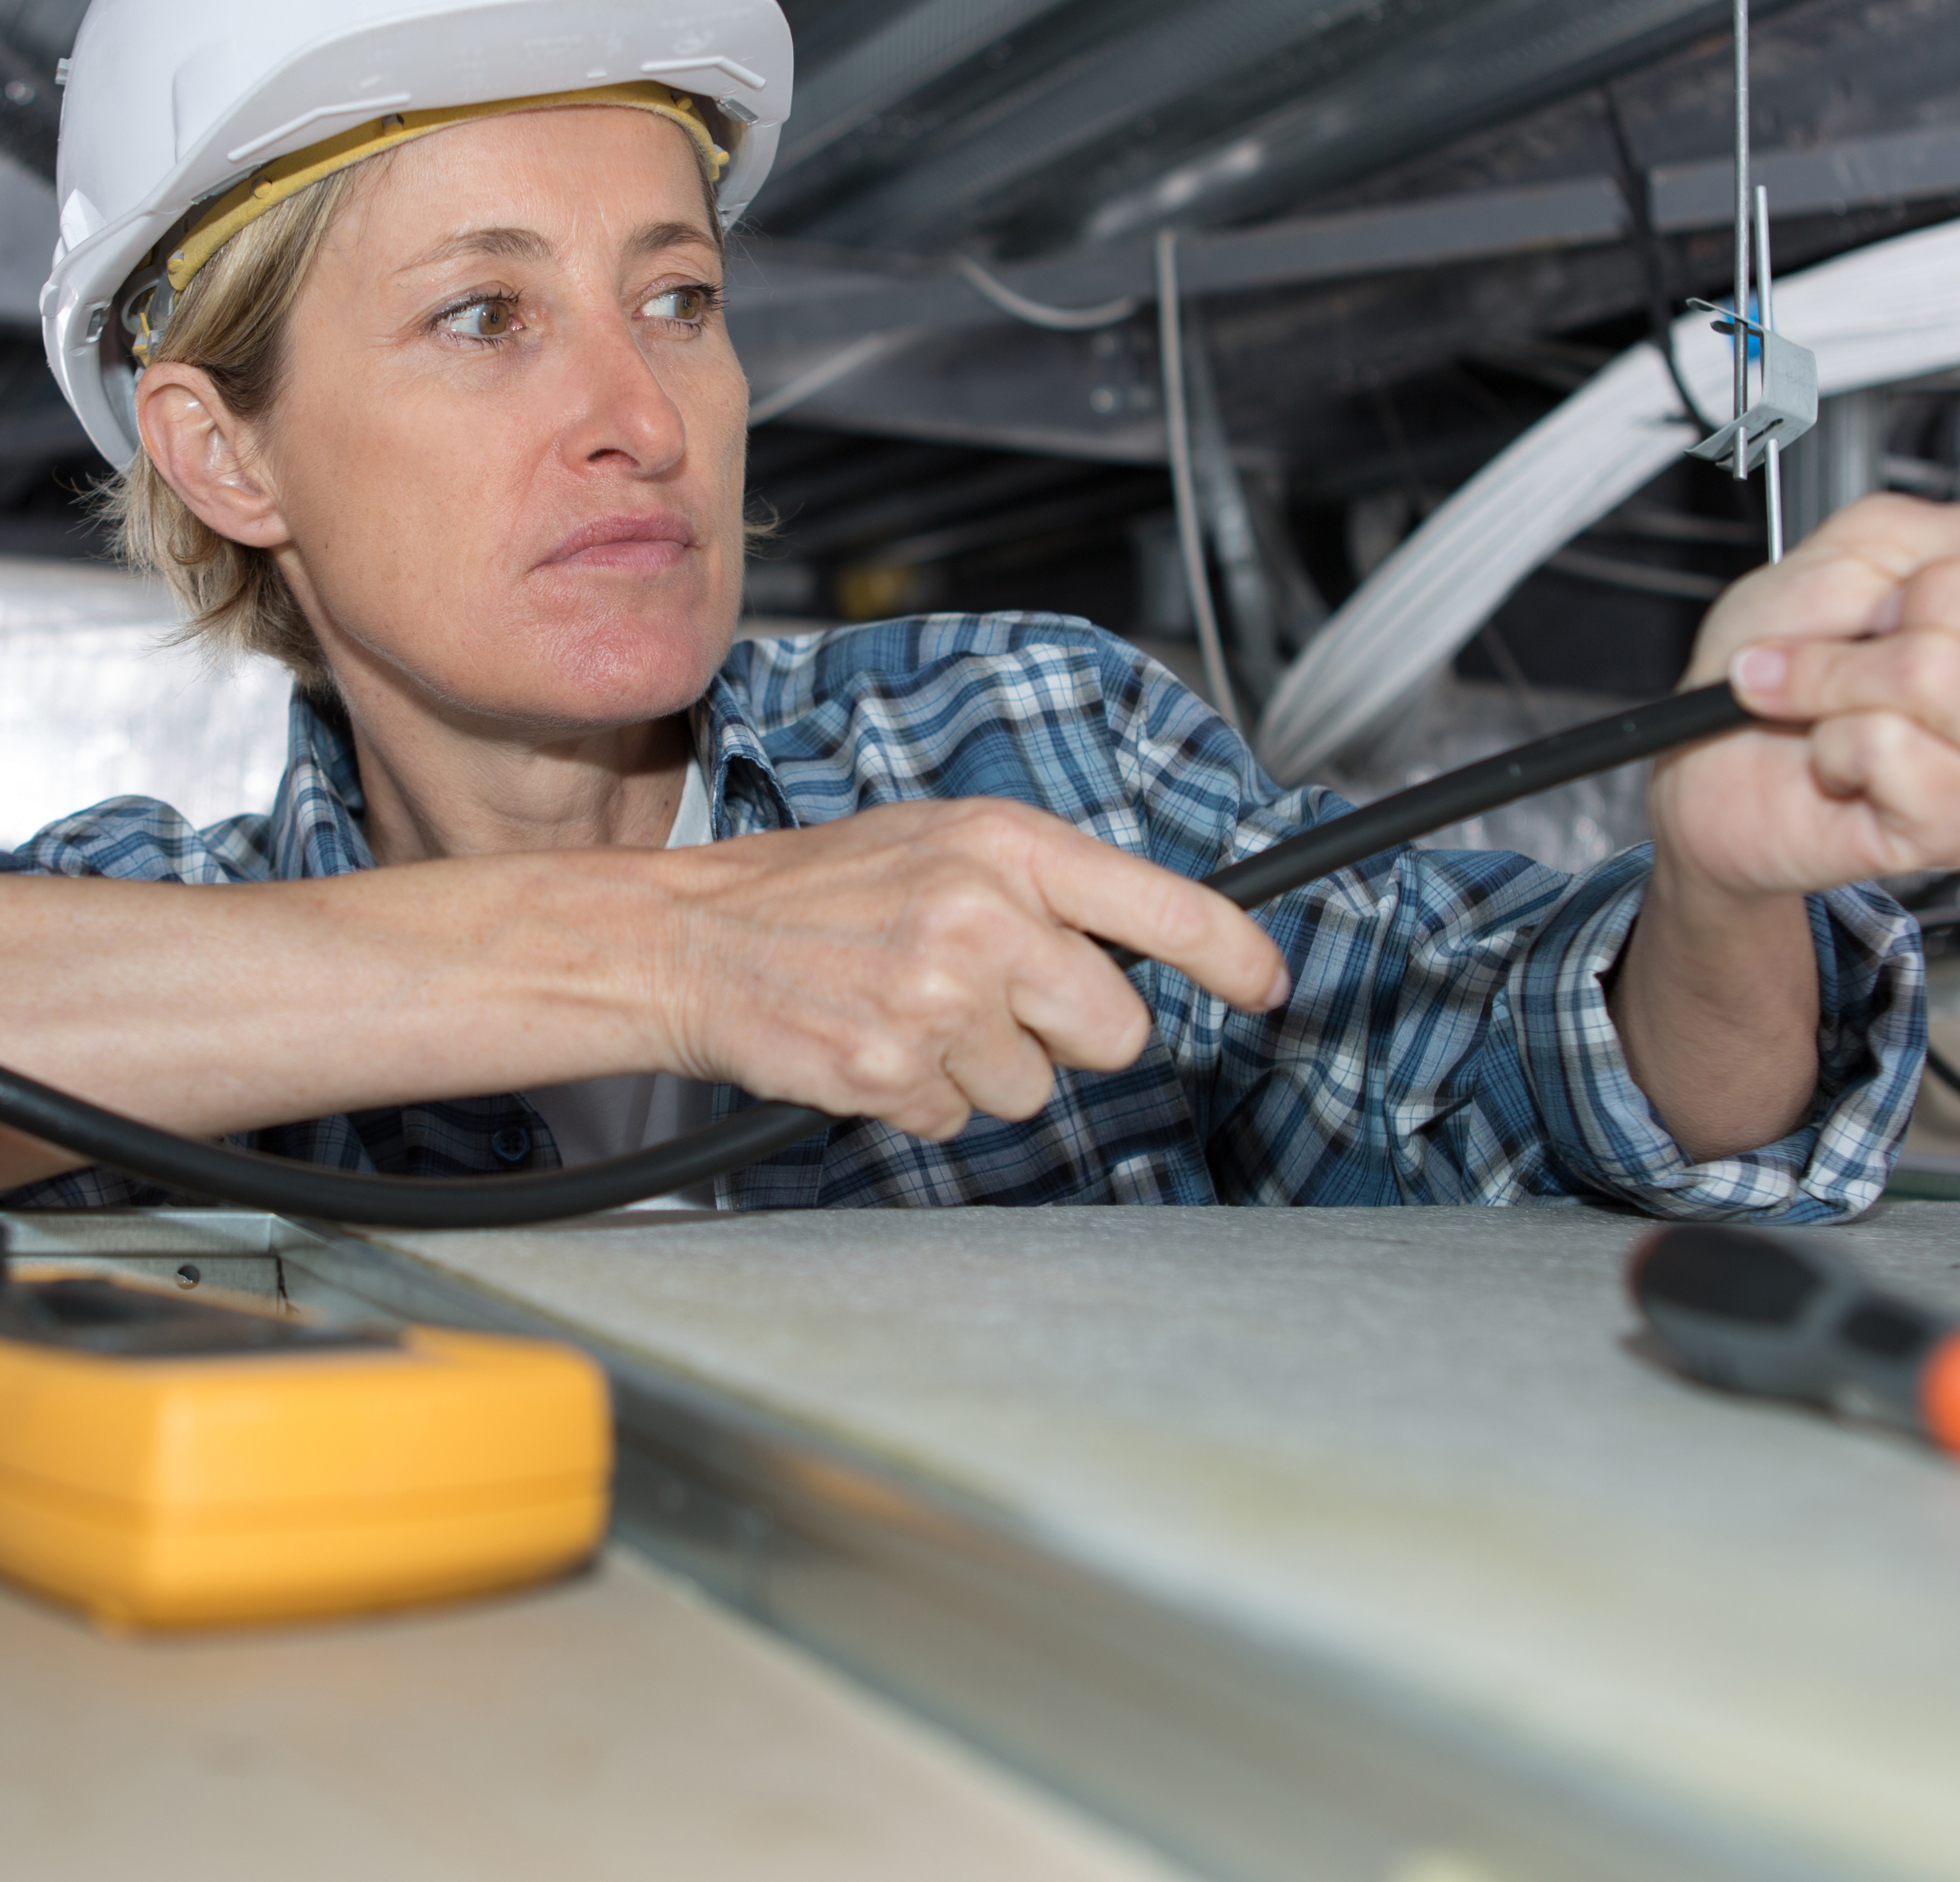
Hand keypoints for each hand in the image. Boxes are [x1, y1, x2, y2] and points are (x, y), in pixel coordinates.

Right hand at [651, 800, 1289, 1140]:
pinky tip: (874, 1041)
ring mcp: (939, 1000)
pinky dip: (924, 1094)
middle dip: (1069, 1034)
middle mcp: (983, 917)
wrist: (691, 937)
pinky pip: (961, 1116)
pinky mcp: (894, 1071)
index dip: (1233, 954)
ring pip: (1037, 1088)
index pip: (1163, 906)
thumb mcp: (943, 842)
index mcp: (1005, 845)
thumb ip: (1045, 885)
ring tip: (911, 1010)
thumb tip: (1146, 941)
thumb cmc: (820, 889)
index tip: (1268, 983)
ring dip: (984, 1067)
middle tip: (997, 1000)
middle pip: (1115, 1029)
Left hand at [1651, 491, 1959, 898]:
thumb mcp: (1870, 548)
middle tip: (1874, 624)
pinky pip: (1914, 760)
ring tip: (1824, 695)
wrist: (1701, 757)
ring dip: (1854, 676)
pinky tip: (1830, 754)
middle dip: (1939, 600)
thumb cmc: (1786, 650)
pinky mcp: (1958, 834)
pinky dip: (1840, 736)